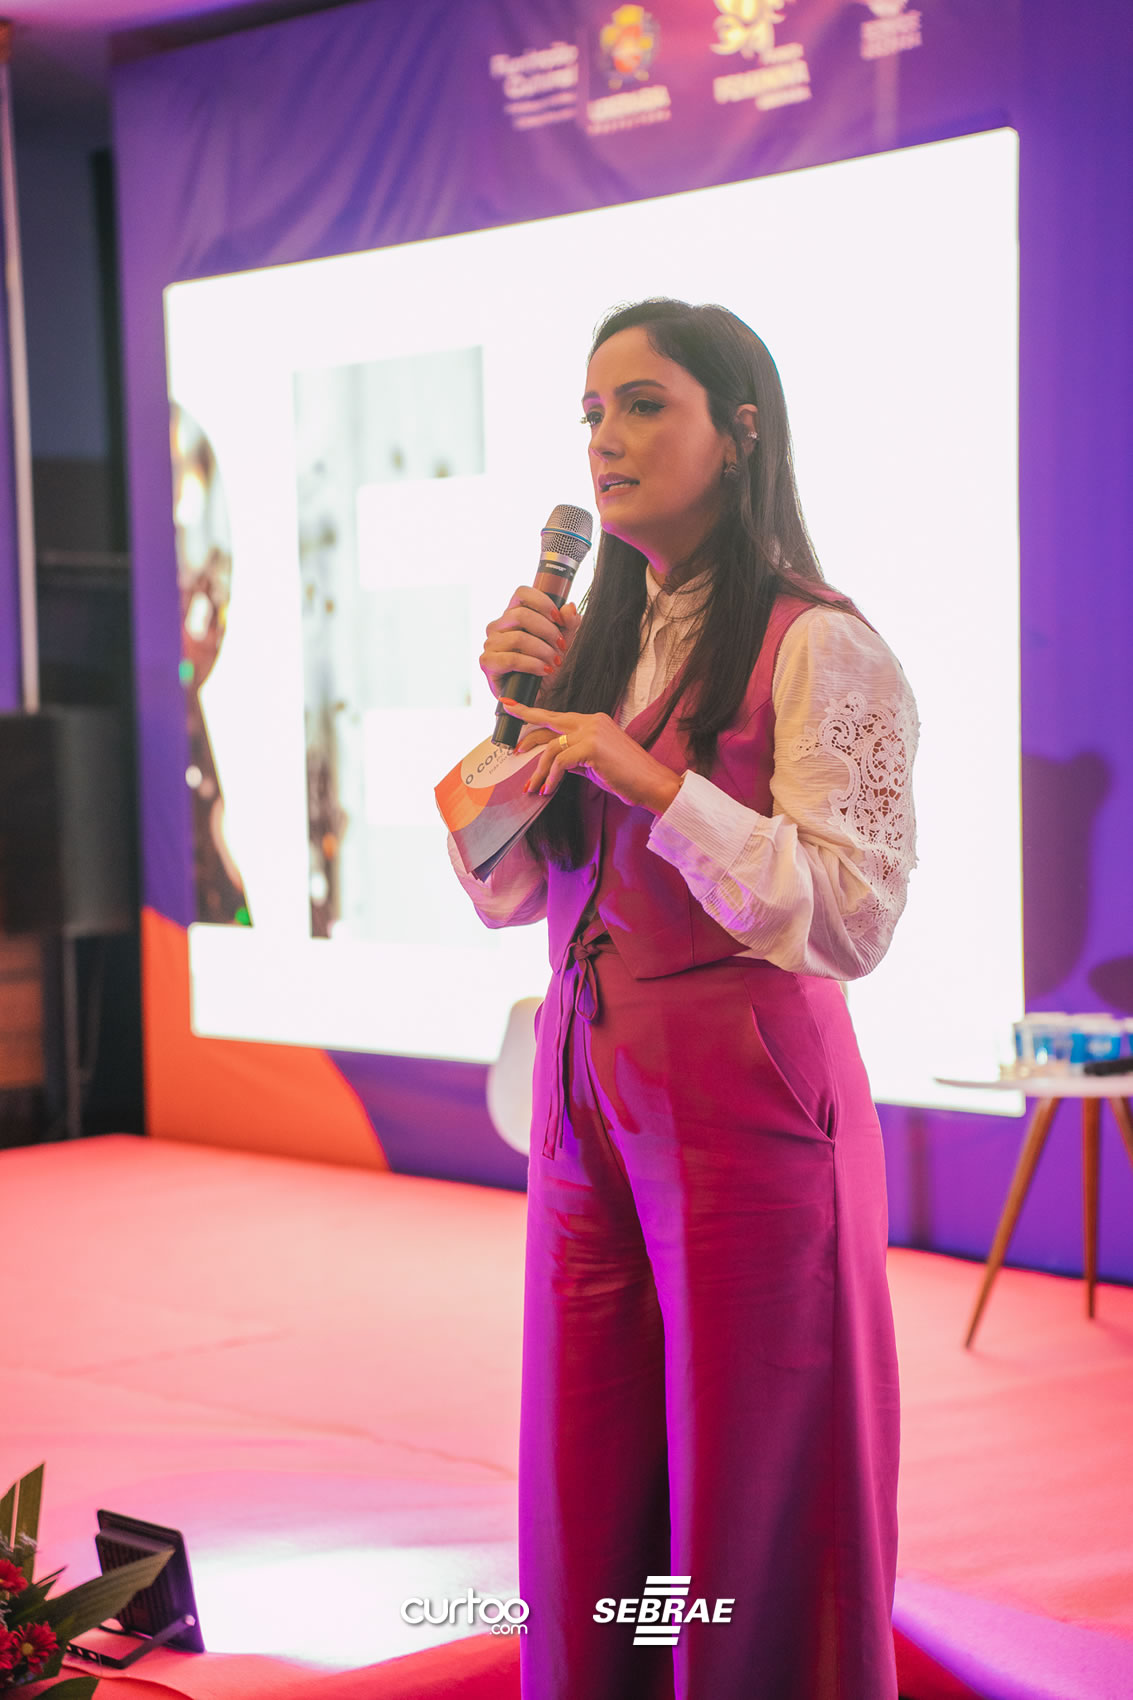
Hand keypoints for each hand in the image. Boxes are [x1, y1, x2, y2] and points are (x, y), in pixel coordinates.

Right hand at [480, 588, 581, 700]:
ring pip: (517, 638)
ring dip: (542, 651)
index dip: (543, 603)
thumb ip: (569, 624)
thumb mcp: (566, 642)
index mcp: (514, 614)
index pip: (523, 593)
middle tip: (562, 646)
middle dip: (547, 631)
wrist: (540, 696)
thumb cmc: (550, 665)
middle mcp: (499, 626)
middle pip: (521, 614)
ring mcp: (491, 644)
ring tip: (554, 663)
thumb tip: (569, 607)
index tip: (559, 619)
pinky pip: (510, 659)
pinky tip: (543, 670)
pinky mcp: (487, 663)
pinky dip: (531, 664)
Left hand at [502, 699, 683, 815]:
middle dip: (524, 728)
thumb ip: (574, 757)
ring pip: (551, 748)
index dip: (533, 715)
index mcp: (593, 721)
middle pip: (549, 721)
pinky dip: (551, 777)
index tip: (512, 710)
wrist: (652, 784)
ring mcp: (592, 731)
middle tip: (509, 744)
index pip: (557, 717)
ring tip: (532, 788)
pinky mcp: (592, 747)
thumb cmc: (627, 777)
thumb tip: (552, 762)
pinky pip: (560, 762)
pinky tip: (548, 790)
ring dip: (538, 771)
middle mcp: (591, 720)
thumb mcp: (594, 764)